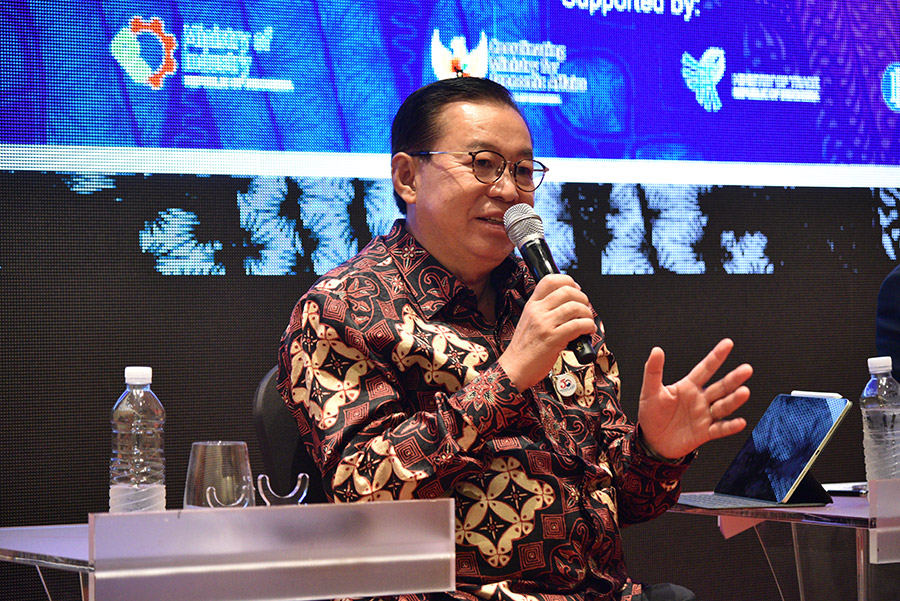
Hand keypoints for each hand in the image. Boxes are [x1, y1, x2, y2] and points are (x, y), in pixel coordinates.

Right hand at [499, 274, 596, 390]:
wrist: (514, 368)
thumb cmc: (524, 349)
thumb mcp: (529, 322)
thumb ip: (544, 311)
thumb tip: (567, 305)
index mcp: (532, 305)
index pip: (549, 280)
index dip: (568, 280)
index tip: (576, 289)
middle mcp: (537, 312)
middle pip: (567, 291)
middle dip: (583, 298)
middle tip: (585, 308)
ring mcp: (544, 325)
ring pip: (575, 307)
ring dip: (587, 313)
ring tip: (587, 321)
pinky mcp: (553, 339)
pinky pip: (578, 325)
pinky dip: (588, 326)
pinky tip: (588, 332)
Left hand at [638, 338, 751, 459]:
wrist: (651, 440)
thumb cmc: (651, 413)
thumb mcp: (650, 391)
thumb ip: (653, 371)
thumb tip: (656, 350)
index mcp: (688, 386)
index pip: (705, 369)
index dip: (716, 356)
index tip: (728, 343)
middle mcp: (700, 399)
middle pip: (720, 387)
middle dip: (733, 378)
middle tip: (747, 369)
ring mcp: (704, 416)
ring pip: (723, 406)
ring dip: (734, 400)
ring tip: (744, 392)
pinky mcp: (704, 433)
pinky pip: (720, 429)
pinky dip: (730, 427)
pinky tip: (740, 422)